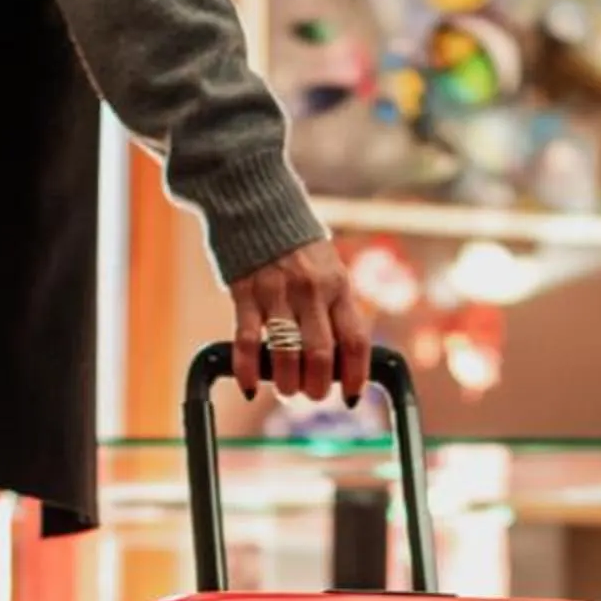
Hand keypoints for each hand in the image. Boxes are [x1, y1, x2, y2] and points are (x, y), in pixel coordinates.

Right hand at [228, 238, 369, 404]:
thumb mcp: (329, 271)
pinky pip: (246, 342)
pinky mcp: (245, 292)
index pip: (355, 341)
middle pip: (321, 354)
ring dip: (287, 384)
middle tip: (311, 395)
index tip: (351, 397)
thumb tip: (342, 360)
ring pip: (287, 353)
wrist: (257, 204)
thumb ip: (335, 309)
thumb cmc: (297, 247)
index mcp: (338, 286)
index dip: (356, 375)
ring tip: (286, 390)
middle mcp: (312, 290)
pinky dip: (248, 371)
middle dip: (317, 387)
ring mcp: (277, 292)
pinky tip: (249, 387)